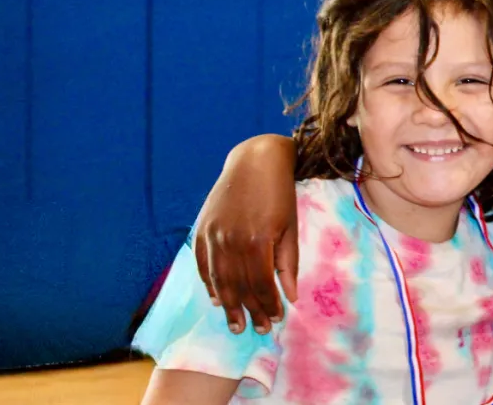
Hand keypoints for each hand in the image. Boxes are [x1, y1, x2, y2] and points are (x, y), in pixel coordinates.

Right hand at [192, 135, 299, 335]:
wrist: (254, 161)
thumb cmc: (280, 193)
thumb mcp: (291, 227)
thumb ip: (289, 264)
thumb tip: (290, 298)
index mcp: (257, 241)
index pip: (261, 284)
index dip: (268, 305)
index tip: (275, 321)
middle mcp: (230, 241)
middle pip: (238, 286)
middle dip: (249, 311)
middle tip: (256, 331)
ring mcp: (212, 236)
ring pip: (219, 279)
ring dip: (228, 305)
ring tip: (235, 324)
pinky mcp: (201, 230)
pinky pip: (203, 264)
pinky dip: (209, 284)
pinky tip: (217, 299)